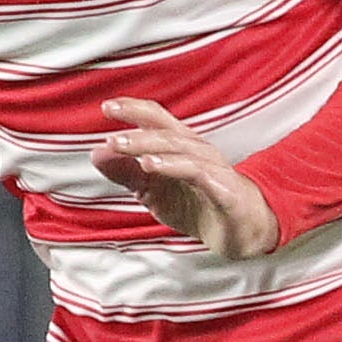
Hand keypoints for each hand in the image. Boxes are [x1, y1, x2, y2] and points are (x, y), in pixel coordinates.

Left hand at [91, 98, 281, 258]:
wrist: (243, 234)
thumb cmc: (201, 205)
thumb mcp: (154, 192)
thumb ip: (126, 173)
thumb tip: (97, 153)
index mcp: (182, 146)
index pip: (157, 119)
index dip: (134, 109)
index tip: (107, 107)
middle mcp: (199, 150)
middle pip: (167, 131)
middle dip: (136, 128)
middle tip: (110, 135)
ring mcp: (213, 168)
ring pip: (179, 148)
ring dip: (148, 145)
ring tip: (122, 146)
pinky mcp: (223, 189)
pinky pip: (197, 172)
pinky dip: (172, 166)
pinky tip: (150, 166)